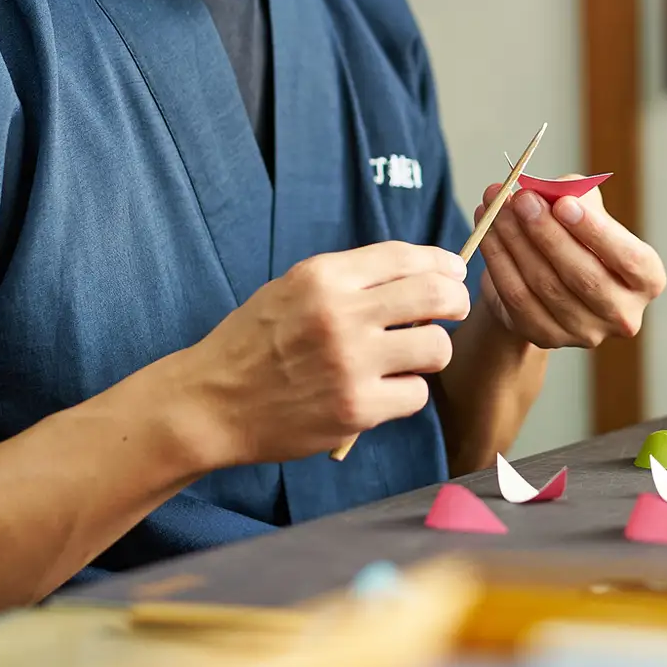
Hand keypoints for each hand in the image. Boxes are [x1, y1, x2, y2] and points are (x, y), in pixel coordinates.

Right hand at [175, 242, 467, 465]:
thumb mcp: (293, 289)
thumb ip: (351, 281)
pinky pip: (416, 395)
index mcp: (322, 276)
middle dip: (455, 301)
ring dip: (433, 351)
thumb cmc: (255, 343)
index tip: (452, 273)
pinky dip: (407, 393)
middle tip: (454, 310)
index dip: (440, 263)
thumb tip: (422, 274)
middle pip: (435, 295)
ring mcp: (350, 364)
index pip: (404, 257)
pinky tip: (385, 391)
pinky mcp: (356, 410)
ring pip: (436, 348)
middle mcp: (340, 315)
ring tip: (412, 356)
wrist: (210, 403)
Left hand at [474, 178, 666, 348]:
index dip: (596, 232)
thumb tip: (547, 190)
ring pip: (545, 286)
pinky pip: (517, 298)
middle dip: (547, 234)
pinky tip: (488, 232)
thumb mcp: (585, 210)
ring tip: (496, 208)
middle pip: (584, 277)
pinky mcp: (548, 337)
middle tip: (521, 199)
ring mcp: (585, 333)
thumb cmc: (576, 236)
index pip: (630, 260)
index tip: (563, 203)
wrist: (550, 278)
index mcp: (647, 280)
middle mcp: (623, 314)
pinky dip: (499, 260)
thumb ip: (575, 195)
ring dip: (515, 242)